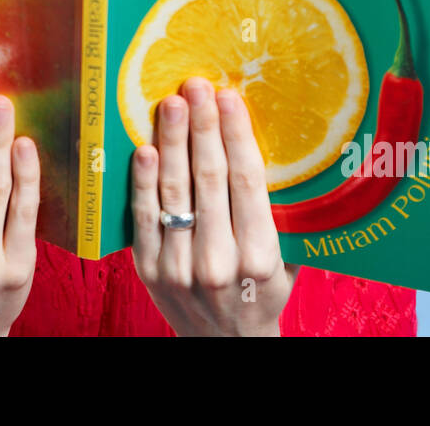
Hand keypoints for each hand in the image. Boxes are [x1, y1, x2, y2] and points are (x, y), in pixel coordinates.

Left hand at [131, 76, 298, 335]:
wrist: (226, 344)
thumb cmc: (263, 293)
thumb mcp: (287, 259)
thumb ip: (281, 213)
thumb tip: (276, 146)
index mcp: (260, 256)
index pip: (247, 181)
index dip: (235, 135)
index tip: (228, 98)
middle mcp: (220, 261)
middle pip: (209, 179)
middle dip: (202, 127)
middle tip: (195, 85)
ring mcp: (180, 267)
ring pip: (174, 193)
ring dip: (172, 142)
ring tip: (171, 104)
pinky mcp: (150, 271)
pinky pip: (143, 218)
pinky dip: (142, 183)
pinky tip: (145, 149)